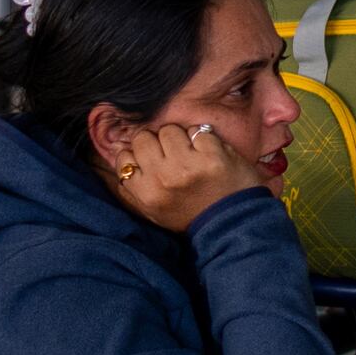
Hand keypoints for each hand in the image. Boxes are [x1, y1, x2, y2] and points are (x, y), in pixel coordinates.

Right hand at [102, 113, 264, 232]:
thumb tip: (122, 158)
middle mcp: (163, 177)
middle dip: (156, 143)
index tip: (151, 160)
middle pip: (143, 138)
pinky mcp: (212, 155)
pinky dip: (204, 138)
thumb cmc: (191, 217)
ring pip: (169, 130)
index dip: (137, 155)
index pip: (124, 157)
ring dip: (180, 138)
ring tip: (191, 153)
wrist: (232, 224)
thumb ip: (134, 189)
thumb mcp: (154, 212)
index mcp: (146, 193)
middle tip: (170, 154)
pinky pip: (197, 130)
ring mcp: (188, 165)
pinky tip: (209, 153)